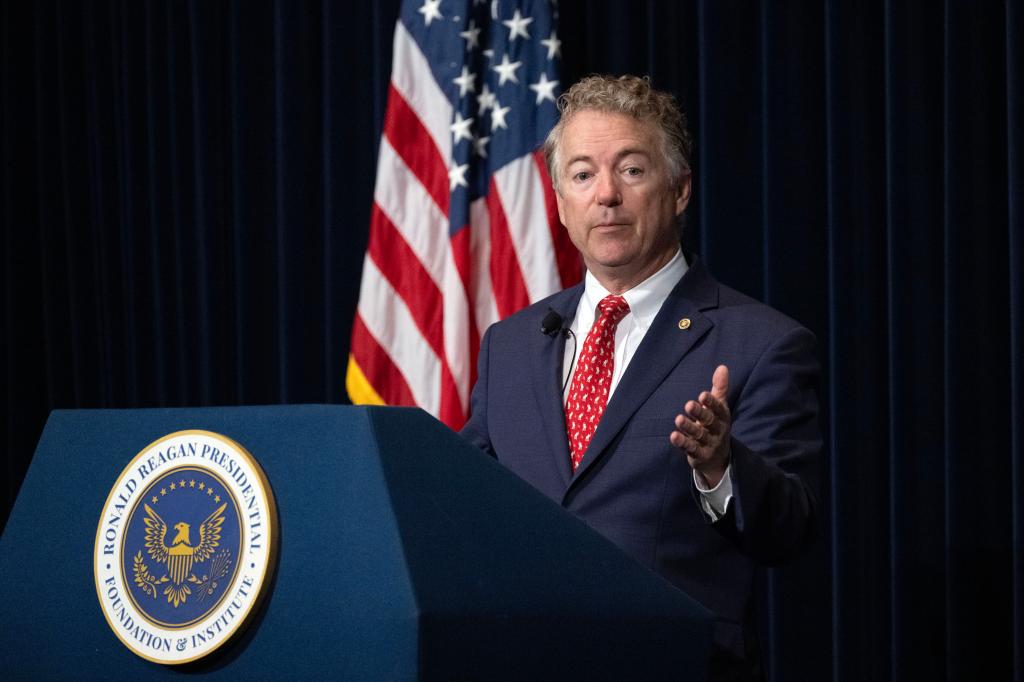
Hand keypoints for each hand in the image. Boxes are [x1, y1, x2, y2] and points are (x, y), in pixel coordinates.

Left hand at [670, 365, 731, 487]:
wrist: (719, 458)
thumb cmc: (715, 425)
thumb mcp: (719, 408)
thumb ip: (720, 388)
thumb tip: (722, 366)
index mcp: (723, 417)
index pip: (719, 409)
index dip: (711, 402)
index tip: (703, 395)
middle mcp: (718, 430)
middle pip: (709, 421)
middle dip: (700, 413)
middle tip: (688, 404)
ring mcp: (709, 444)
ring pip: (699, 435)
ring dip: (689, 427)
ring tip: (678, 419)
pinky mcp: (700, 455)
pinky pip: (691, 449)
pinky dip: (683, 442)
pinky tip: (673, 436)